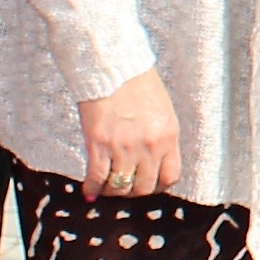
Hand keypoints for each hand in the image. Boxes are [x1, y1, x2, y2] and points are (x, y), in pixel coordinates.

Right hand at [79, 69, 182, 194]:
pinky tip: (89, 191)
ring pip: (120, 186)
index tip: (149, 185)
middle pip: (144, 187)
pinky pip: (97, 176)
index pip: (170, 177)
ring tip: (107, 188)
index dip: (158, 186)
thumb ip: (159, 137)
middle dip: (135, 192)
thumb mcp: (161, 112)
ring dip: (113, 191)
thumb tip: (150, 161)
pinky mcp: (99, 144)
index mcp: (168, 137)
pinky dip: (92, 188)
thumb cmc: (138, 83)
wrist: (113, 66)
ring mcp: (124, 147)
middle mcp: (149, 146)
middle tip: (126, 188)